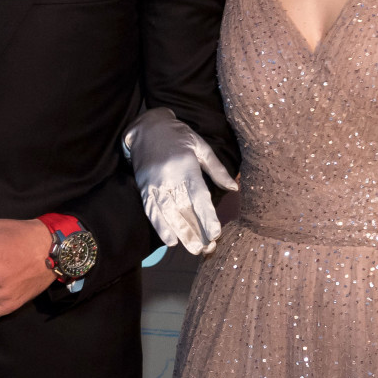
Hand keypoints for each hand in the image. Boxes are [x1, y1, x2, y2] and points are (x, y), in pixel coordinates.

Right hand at [123, 107, 237, 254]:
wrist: (147, 127)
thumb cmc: (179, 136)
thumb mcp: (201, 147)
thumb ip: (217, 169)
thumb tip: (234, 187)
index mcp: (186, 166)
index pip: (199, 197)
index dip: (207, 216)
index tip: (216, 233)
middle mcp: (170, 177)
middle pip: (184, 209)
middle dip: (196, 231)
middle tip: (206, 250)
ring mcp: (154, 184)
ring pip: (169, 214)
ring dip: (181, 233)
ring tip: (192, 249)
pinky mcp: (143, 188)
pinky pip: (151, 211)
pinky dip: (160, 227)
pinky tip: (169, 241)